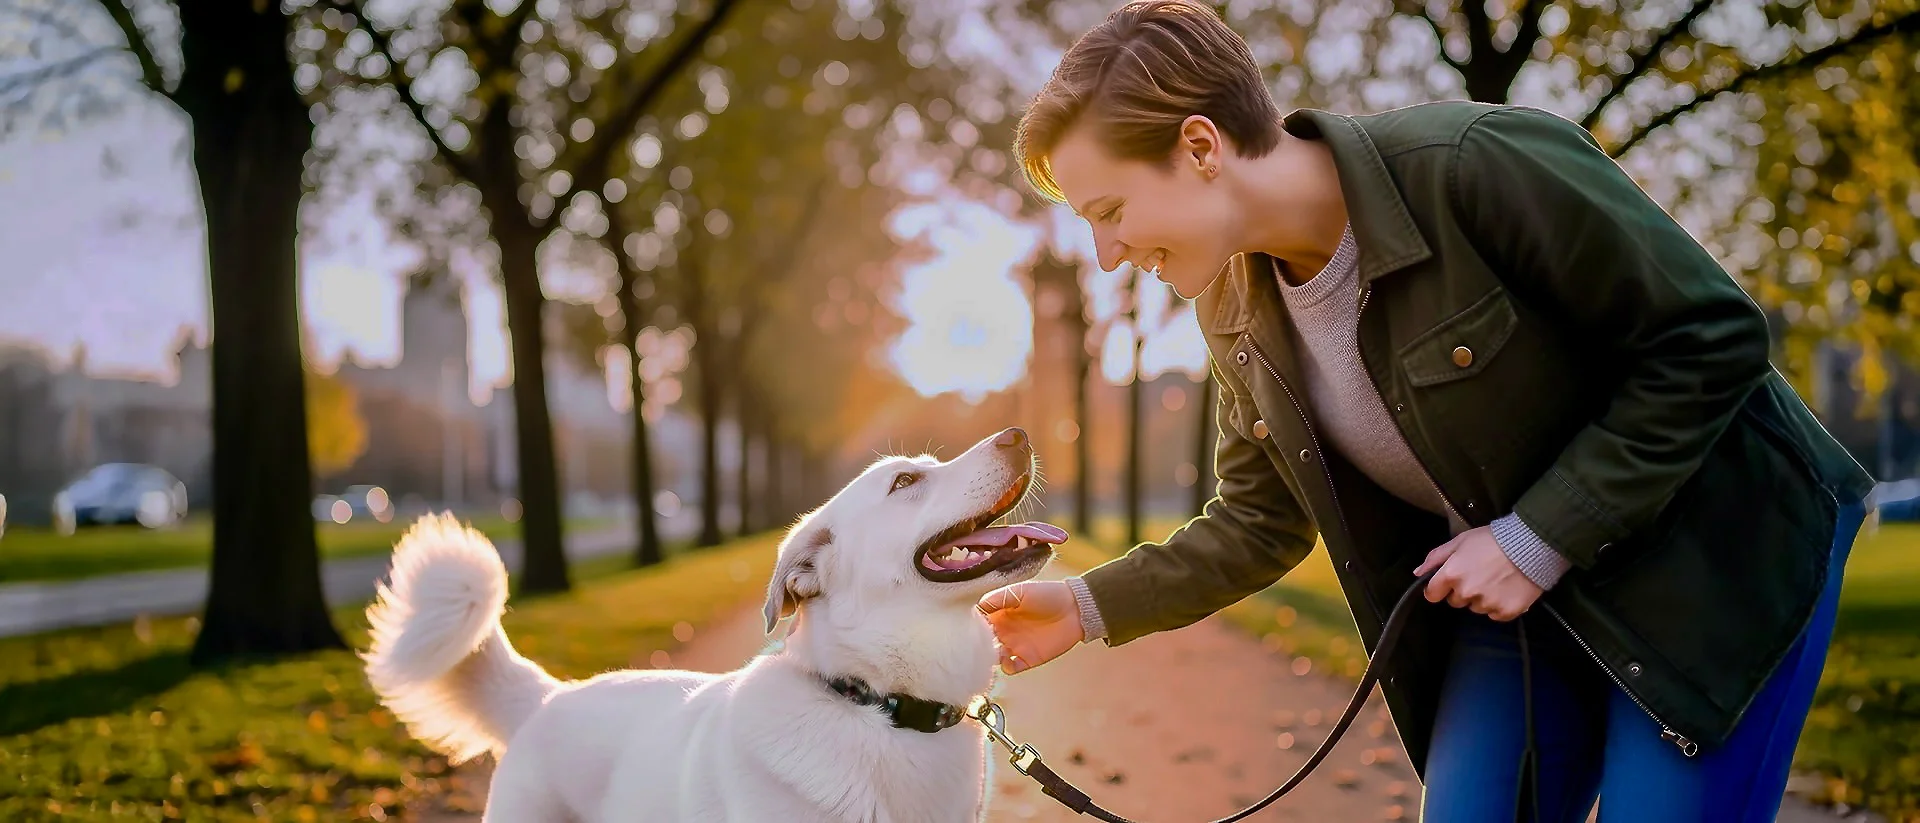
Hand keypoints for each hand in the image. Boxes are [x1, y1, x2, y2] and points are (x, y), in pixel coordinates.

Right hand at [977, 580, 1082, 674]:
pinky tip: (1008, 661)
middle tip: (973, 646)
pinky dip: (1006, 668)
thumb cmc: (1049, 595)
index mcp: (1000, 613)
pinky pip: (1011, 668)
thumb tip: (977, 607)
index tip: (965, 628)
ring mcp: (1015, 645)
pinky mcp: (1028, 658)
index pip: (978, 622)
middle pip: (982, 642)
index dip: (971, 625)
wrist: (1076, 609)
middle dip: (976, 645)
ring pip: (993, 656)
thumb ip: (998, 598)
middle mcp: (1005, 630)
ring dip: (989, 658)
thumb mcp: (1021, 590)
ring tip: (991, 654)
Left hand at [1415, 526, 1542, 621]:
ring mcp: (1486, 604)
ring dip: (1482, 598)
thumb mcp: (1460, 541)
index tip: (1449, 582)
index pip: (1432, 594)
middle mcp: (1466, 592)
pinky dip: (1499, 605)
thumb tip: (1419, 573)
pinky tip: (1507, 589)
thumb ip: (1436, 557)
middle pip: (1456, 601)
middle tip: (1480, 574)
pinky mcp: (1505, 612)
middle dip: (1463, 590)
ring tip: (1496, 579)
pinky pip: (1495, 615)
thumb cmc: (1492, 539)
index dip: (1439, 588)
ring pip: (1476, 608)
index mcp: (1451, 574)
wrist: (1531, 545)